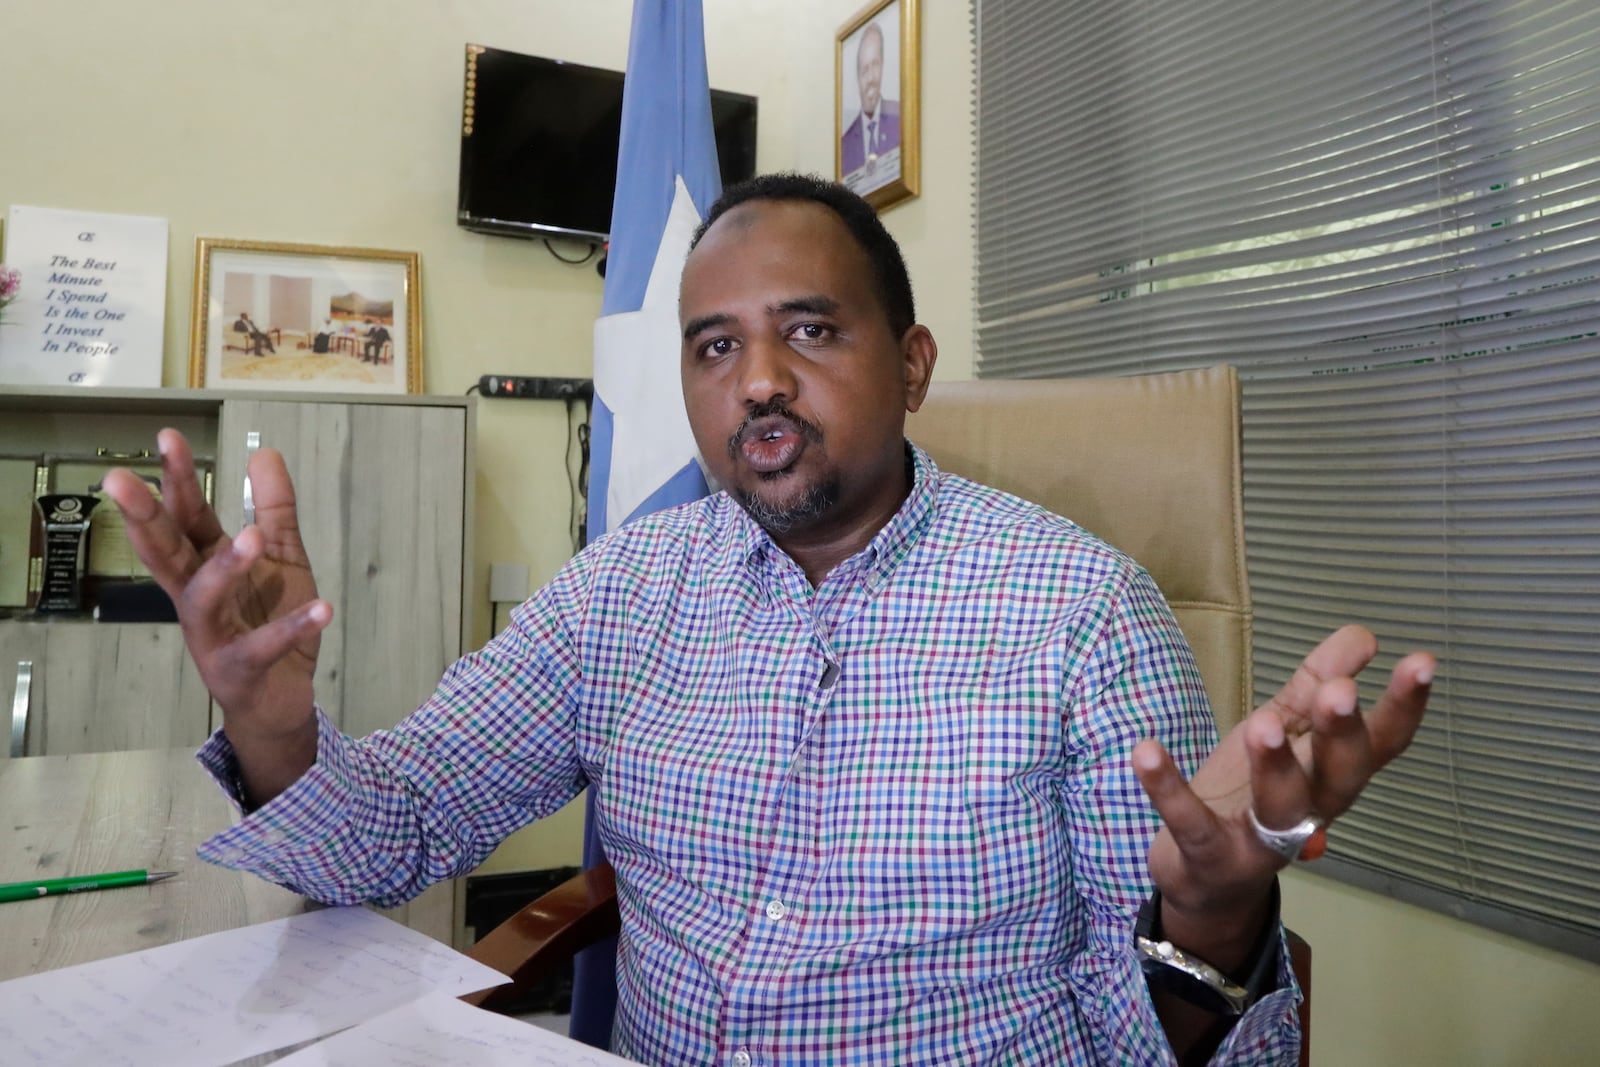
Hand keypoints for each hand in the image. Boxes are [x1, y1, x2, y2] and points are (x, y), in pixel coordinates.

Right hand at [102, 428, 330, 802]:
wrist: (280, 699)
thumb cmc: (270, 621)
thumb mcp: (282, 558)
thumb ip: (274, 510)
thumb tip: (264, 452)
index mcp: (205, 567)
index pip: (185, 517)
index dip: (176, 480)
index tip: (167, 437)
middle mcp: (197, 600)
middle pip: (165, 553)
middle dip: (144, 516)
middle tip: (121, 480)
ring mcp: (212, 637)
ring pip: (203, 600)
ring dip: (224, 568)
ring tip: (250, 537)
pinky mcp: (240, 671)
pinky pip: (263, 648)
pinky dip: (291, 628)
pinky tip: (322, 608)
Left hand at [1133, 625, 1433, 966]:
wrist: (1206, 878)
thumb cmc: (1253, 793)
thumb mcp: (1284, 731)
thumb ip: (1315, 685)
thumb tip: (1364, 634)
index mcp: (1331, 775)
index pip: (1381, 742)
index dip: (1404, 706)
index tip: (1422, 660)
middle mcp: (1309, 810)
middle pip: (1340, 776)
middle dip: (1340, 734)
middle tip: (1338, 692)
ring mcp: (1260, 839)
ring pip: (1278, 805)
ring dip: (1273, 764)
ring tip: (1261, 723)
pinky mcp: (1208, 853)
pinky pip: (1190, 822)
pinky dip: (1167, 788)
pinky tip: (1145, 750)